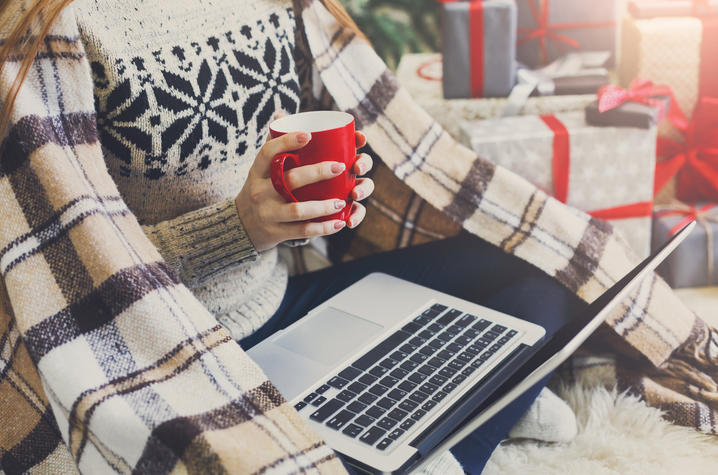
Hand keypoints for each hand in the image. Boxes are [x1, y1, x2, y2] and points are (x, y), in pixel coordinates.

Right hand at [235, 129, 373, 251]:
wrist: (241, 227)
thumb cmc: (260, 189)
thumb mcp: (260, 170)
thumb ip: (272, 144)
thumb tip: (283, 113)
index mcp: (257, 172)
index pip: (267, 153)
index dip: (286, 142)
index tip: (308, 134)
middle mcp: (260, 192)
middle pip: (288, 180)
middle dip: (317, 173)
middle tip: (341, 166)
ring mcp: (267, 213)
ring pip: (297, 210)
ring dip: (322, 206)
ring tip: (342, 200)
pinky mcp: (276, 233)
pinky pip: (302, 231)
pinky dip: (322, 228)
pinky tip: (339, 223)